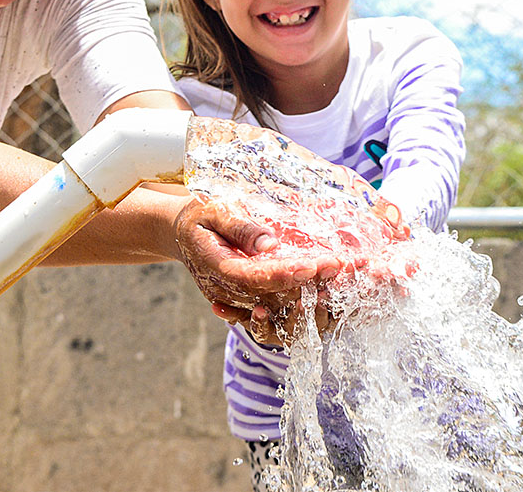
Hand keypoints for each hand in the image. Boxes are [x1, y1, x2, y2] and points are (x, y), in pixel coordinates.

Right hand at [173, 194, 340, 315]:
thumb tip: (270, 244)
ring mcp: (234, 301)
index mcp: (215, 266)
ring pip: (276, 310)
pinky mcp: (244, 303)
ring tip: (341, 280)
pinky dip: (302, 305)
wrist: (180, 233)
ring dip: (311, 298)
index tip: (314, 265)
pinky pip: (274, 312)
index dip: (284, 275)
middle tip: (342, 269)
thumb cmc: (200, 215)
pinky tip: (327, 292)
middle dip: (309, 286)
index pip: (253, 277)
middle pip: (270, 298)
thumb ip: (240, 227)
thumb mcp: (215, 210)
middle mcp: (224, 291)